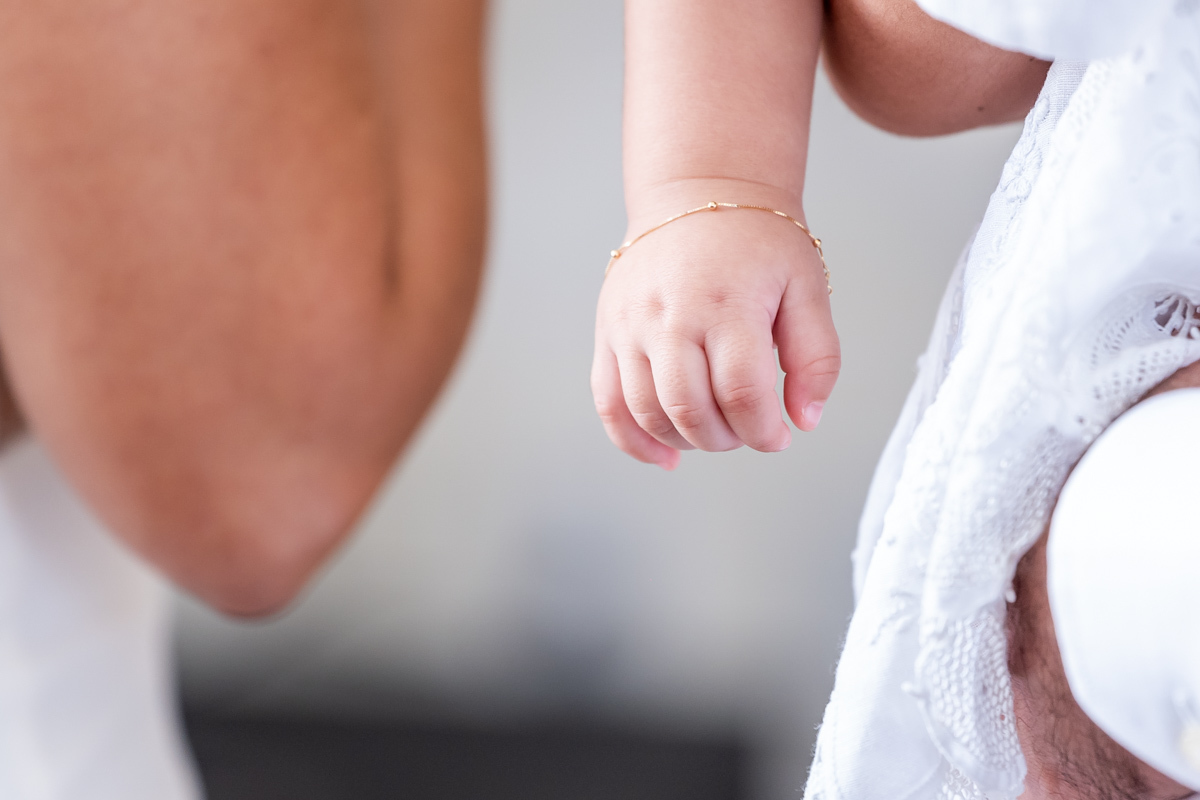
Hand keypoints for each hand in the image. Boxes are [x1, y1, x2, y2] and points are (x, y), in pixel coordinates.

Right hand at [591, 189, 839, 468]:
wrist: (700, 192)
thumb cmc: (756, 241)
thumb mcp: (807, 288)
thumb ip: (816, 357)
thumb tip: (805, 420)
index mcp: (726, 303)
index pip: (742, 393)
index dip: (764, 430)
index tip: (779, 435)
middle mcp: (670, 315)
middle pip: (691, 410)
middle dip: (728, 439)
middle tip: (749, 430)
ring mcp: (631, 325)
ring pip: (648, 412)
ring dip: (687, 440)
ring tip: (715, 430)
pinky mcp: (608, 332)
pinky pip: (608, 403)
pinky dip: (633, 440)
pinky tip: (665, 453)